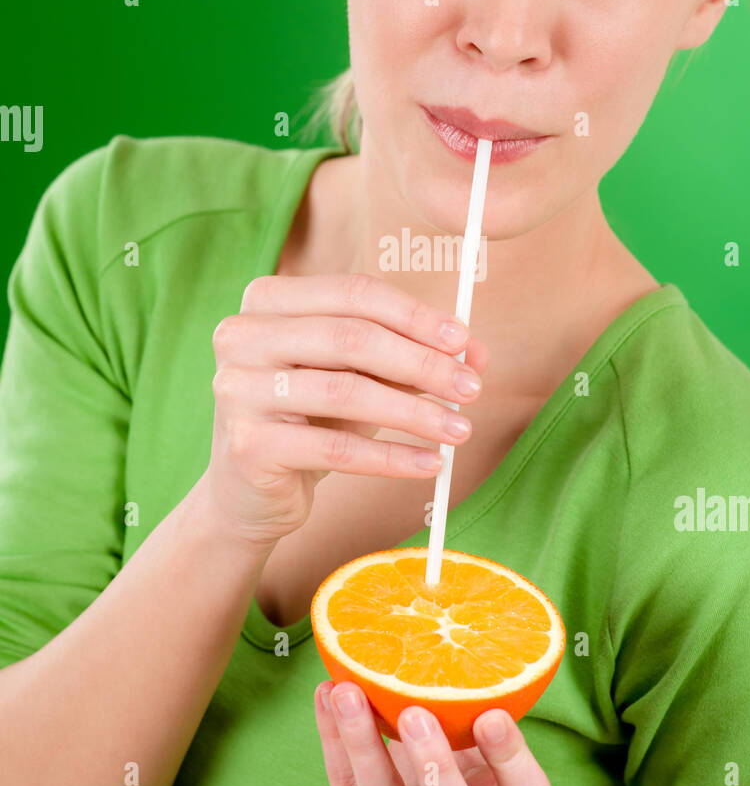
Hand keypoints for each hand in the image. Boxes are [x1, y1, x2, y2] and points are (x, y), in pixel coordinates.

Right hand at [201, 271, 487, 552]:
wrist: (249, 492)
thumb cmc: (308, 421)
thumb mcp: (356, 377)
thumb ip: (406, 356)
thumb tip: (474, 353)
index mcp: (268, 300)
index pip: (355, 293)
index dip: (415, 316)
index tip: (464, 342)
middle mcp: (243, 335)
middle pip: (352, 337)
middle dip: (423, 363)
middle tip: (471, 388)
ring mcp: (238, 389)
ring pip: (346, 391)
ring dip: (415, 412)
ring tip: (459, 430)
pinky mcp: (248, 445)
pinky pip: (336, 449)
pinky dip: (391, 457)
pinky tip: (429, 463)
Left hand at [314, 679, 553, 785]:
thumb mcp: (466, 765)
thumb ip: (467, 720)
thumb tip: (454, 633)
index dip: (513, 761)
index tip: (491, 714)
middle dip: (437, 769)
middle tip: (416, 713)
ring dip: (364, 742)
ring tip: (349, 691)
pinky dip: (333, 738)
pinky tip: (326, 695)